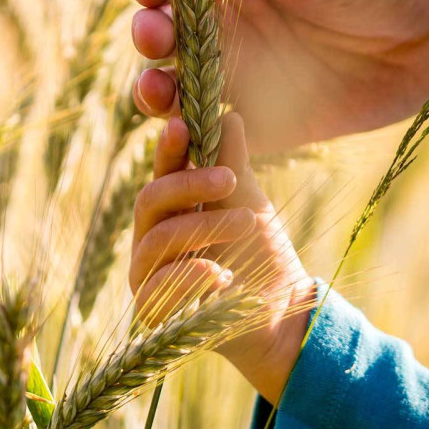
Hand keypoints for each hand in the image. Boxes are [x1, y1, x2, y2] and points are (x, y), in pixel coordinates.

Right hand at [130, 113, 315, 401]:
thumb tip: (229, 115)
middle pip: (150, 200)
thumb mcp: (250, 201)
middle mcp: (150, 237)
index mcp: (170, 208)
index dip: (168, 149)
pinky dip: (192, 276)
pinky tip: (223, 275)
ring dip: (204, 226)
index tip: (185, 125)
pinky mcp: (152, 310)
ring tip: (247, 224)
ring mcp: (147, 274)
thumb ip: (233, 163)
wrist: (281, 312)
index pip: (161, 171)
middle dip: (190, 185)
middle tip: (231, 178)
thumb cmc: (261, 254)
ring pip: (158, 239)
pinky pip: (158, 287)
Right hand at [131, 0, 428, 153]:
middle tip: (156, 39)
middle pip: (162, 36)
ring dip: (155, 91)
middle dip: (149, 36)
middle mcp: (223, 30)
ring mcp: (237, 78)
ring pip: (173, 90)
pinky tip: (190, 136)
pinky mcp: (257, 125)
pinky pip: (210, 137)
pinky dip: (192, 141)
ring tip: (158, 93)